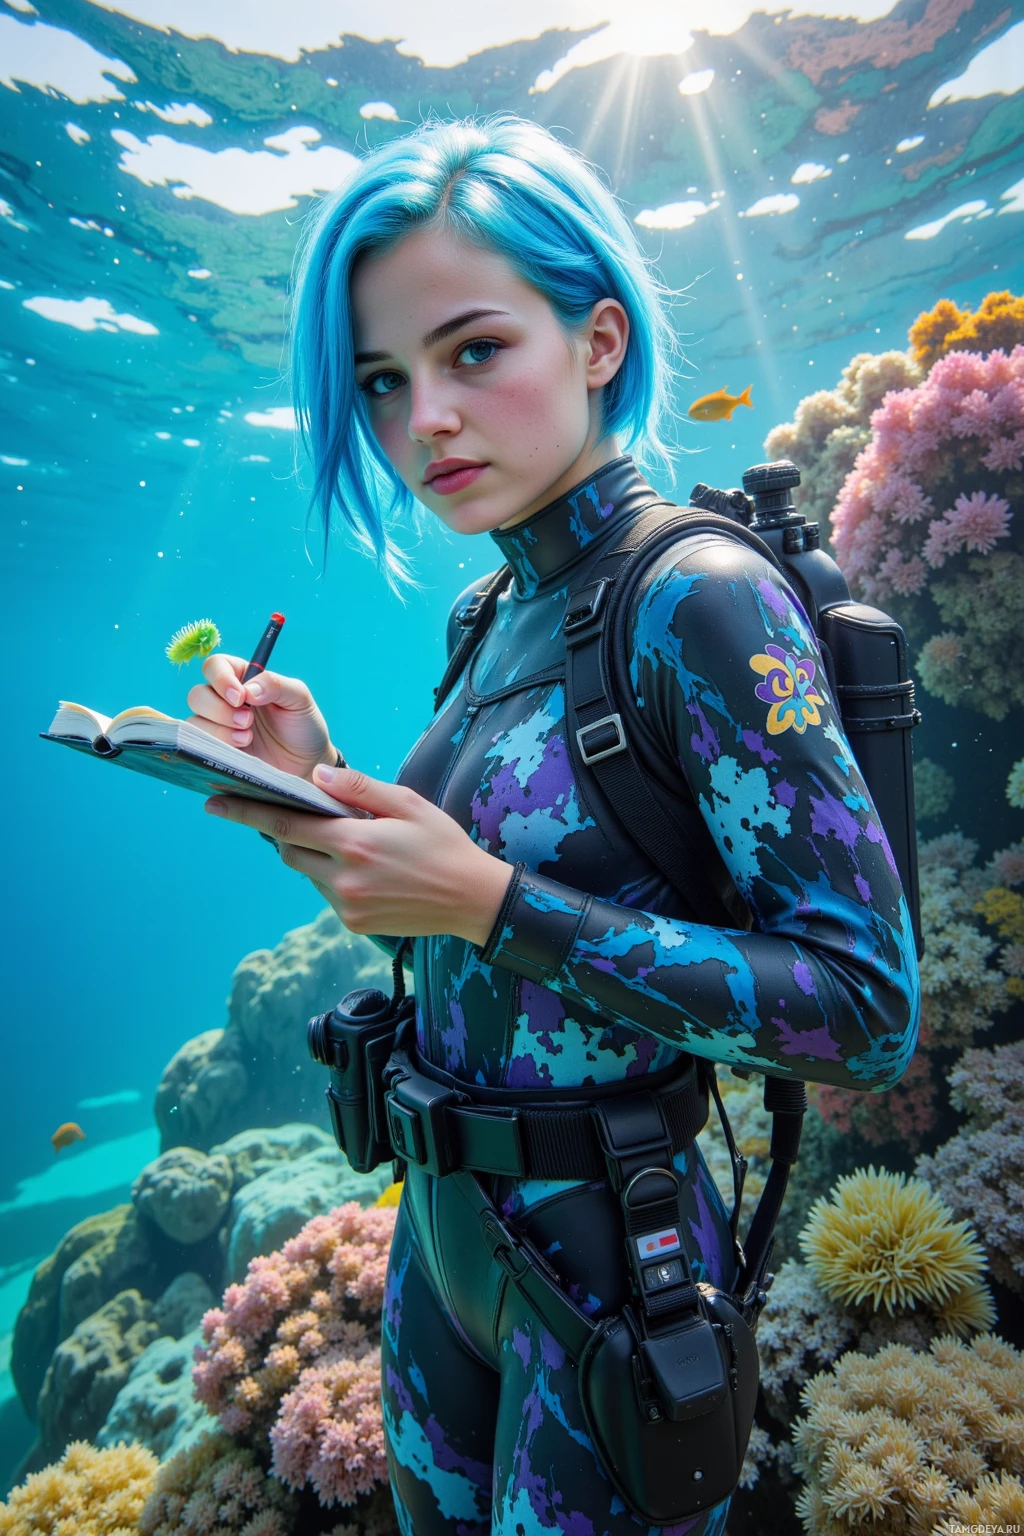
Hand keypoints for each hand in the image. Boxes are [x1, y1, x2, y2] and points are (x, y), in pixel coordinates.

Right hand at [186, 653, 340, 780]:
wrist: (306, 764)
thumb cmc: (304, 727)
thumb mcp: (300, 699)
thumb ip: (276, 685)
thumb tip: (248, 690)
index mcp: (243, 678)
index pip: (216, 666)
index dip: (220, 678)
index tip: (239, 697)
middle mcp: (225, 700)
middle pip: (197, 694)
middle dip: (219, 709)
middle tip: (248, 721)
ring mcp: (219, 725)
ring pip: (195, 720)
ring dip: (219, 729)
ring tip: (248, 738)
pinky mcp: (217, 749)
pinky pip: (199, 744)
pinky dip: (217, 744)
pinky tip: (241, 748)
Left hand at [204, 764, 513, 945]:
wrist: (471, 900)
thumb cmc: (443, 844)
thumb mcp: (407, 804)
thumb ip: (359, 790)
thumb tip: (316, 777)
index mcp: (354, 843)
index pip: (285, 825)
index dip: (247, 813)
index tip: (215, 803)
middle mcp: (343, 878)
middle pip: (289, 851)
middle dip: (287, 832)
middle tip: (300, 815)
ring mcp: (347, 905)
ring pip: (308, 874)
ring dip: (314, 855)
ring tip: (349, 842)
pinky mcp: (354, 923)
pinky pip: (326, 893)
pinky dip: (332, 876)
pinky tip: (365, 868)